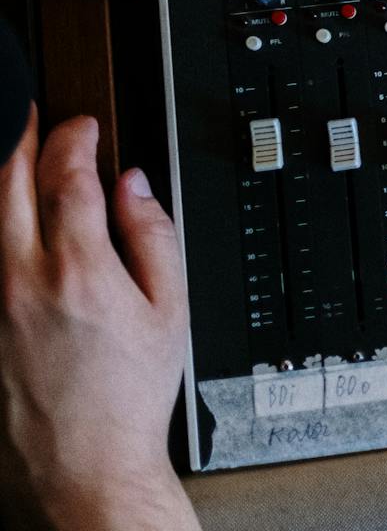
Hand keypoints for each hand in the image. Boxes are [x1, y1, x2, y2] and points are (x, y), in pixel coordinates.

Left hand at [0, 106, 199, 529]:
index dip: (74, 138)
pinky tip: (6, 221)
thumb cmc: (128, 396)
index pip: (68, 178)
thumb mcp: (171, 309)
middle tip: (37, 123)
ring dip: (0, 179)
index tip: (83, 128)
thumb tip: (137, 186)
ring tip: (16, 160)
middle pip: (7, 185)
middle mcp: (22, 283)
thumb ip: (155, 236)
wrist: (83, 462)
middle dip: (23, 141)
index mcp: (80, 272)